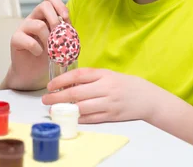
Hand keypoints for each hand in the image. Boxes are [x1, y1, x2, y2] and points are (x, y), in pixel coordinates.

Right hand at [6, 0, 67, 89]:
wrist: (31, 72)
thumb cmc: (46, 56)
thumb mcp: (60, 41)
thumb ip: (65, 31)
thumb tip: (69, 25)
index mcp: (45, 16)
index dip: (59, 5)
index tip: (65, 18)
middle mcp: (33, 18)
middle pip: (44, 5)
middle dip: (55, 21)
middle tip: (58, 36)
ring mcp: (23, 27)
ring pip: (38, 25)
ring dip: (48, 39)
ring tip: (50, 50)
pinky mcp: (15, 39)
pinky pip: (29, 41)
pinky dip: (37, 49)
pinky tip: (38, 53)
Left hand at [42, 68, 166, 123]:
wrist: (147, 97)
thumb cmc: (123, 84)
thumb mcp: (107, 75)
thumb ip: (89, 78)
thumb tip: (66, 83)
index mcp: (103, 75)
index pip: (78, 75)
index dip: (61, 80)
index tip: (50, 85)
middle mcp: (106, 88)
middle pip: (77, 93)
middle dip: (58, 97)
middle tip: (46, 100)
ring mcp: (109, 103)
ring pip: (82, 107)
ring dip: (65, 109)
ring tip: (54, 110)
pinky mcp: (112, 116)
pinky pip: (91, 118)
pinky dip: (78, 118)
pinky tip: (69, 117)